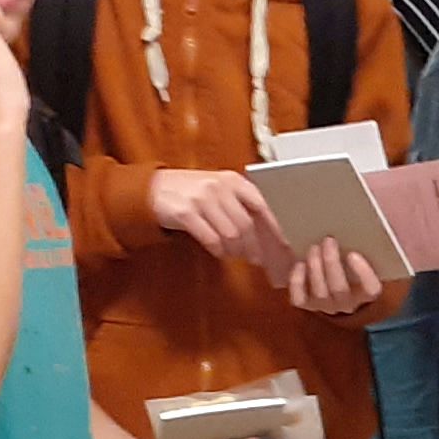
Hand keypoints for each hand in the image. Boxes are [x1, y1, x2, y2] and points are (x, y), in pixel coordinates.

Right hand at [149, 168, 289, 264]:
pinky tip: (219, 251)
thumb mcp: (220, 189)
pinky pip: (211, 239)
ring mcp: (202, 199)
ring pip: (231, 235)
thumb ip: (241, 204)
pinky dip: (219, 250)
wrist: (154, 188)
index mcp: (233, 181)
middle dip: (254, 246)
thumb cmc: (193, 192)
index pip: (262, 206)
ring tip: (236, 255)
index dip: (275, 227)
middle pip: (246, 226)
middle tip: (257, 258)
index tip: (284, 243)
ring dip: (236, 251)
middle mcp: (219, 187)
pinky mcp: (186, 213)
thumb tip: (267, 232)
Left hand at [283, 238, 388, 316]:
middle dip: (331, 263)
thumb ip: (363, 242)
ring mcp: (326, 306)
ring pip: (320, 293)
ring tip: (313, 247)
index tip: (353, 254)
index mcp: (366, 292)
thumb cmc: (350, 261)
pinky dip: (297, 281)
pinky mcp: (307, 305)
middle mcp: (347, 303)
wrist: (333, 281)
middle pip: (339, 289)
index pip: (371, 289)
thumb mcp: (360, 253)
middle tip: (328, 240)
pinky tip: (299, 264)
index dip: (363, 274)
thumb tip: (357, 216)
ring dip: (315, 268)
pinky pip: (300, 299)